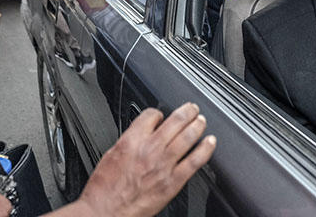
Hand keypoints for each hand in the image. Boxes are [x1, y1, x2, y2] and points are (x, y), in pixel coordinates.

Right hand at [75, 103, 215, 216]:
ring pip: (188, 137)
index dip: (158, 113)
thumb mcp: (111, 154)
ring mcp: (163, 165)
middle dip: (187, 111)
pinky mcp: (173, 182)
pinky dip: (205, 149)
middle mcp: (149, 149)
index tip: (162, 116)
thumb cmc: (104, 189)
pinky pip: (195, 161)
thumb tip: (140, 134)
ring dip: (198, 125)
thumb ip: (130, 141)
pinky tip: (210, 143)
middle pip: (175, 121)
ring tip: (201, 121)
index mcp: (131, 141)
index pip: (152, 115)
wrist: (105, 212)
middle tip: (192, 109)